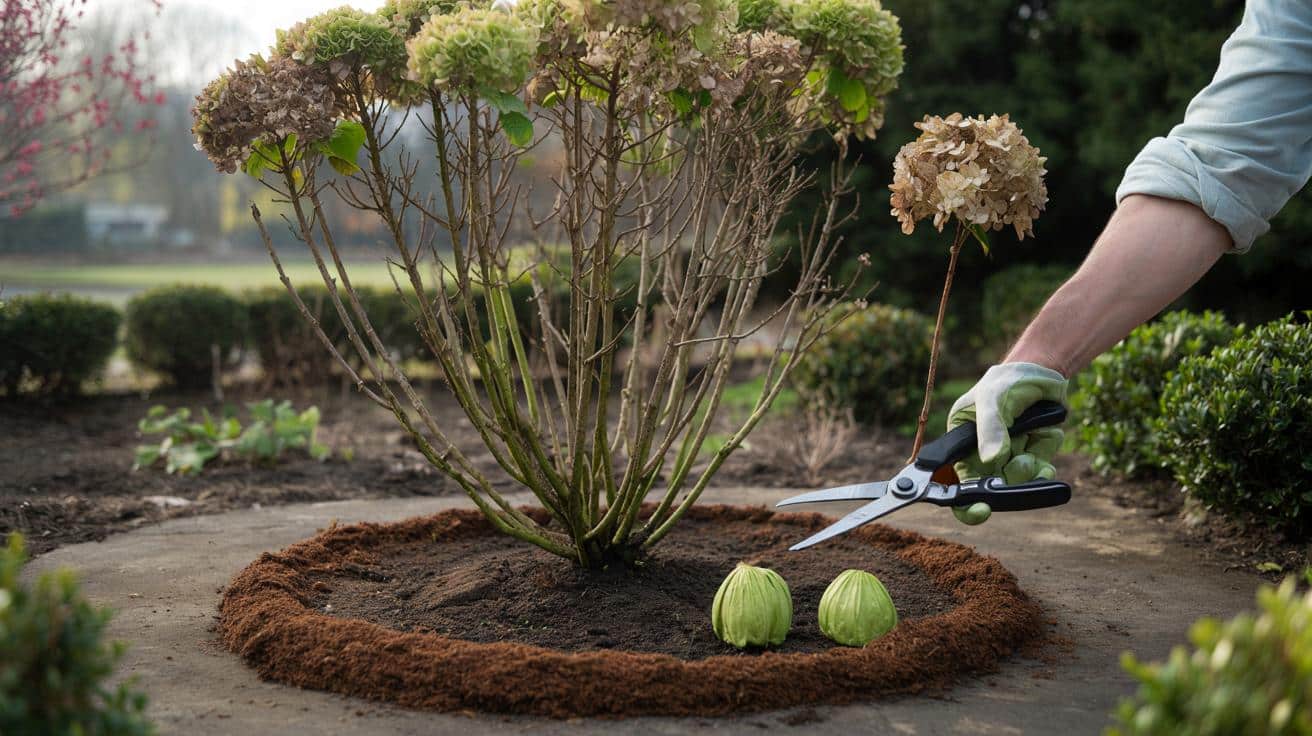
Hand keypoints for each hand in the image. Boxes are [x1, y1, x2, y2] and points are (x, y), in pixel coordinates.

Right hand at [946, 362, 1067, 524]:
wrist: (1041, 372)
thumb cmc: (1006, 381)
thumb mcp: (993, 400)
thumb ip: (991, 429)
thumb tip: (993, 460)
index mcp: (960, 444)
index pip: (954, 482)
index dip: (964, 503)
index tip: (981, 510)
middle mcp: (981, 455)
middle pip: (990, 488)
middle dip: (1008, 482)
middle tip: (1023, 463)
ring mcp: (1007, 457)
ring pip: (1017, 482)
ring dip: (1029, 470)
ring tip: (1033, 449)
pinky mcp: (1031, 456)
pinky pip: (1037, 473)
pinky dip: (1045, 465)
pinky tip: (1047, 441)